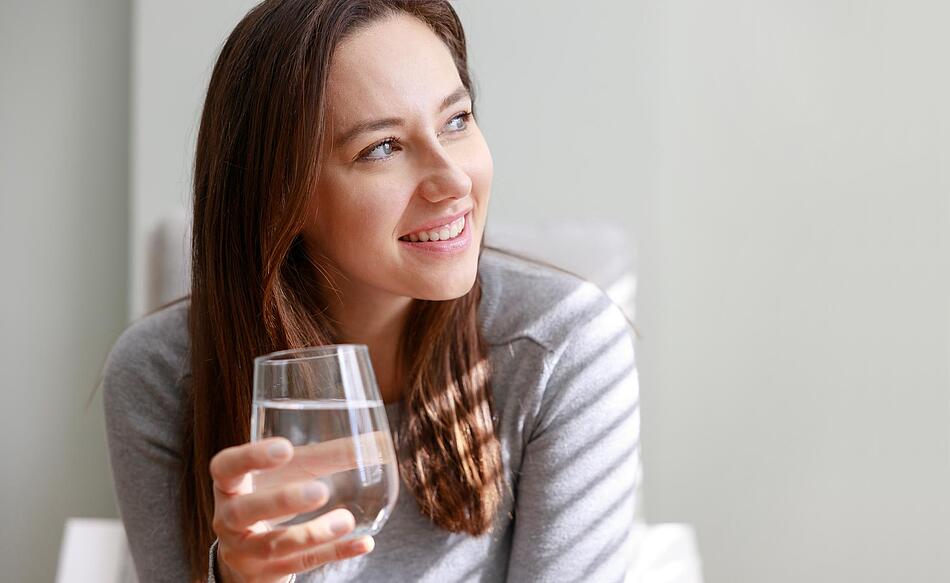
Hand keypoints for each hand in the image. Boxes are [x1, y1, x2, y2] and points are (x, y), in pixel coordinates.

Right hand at [210, 437, 374, 582]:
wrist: (249, 551)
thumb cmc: (273, 495)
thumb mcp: (291, 474)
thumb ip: (327, 457)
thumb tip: (378, 441)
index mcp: (230, 485)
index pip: (226, 467)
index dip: (250, 457)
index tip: (285, 448)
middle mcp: (228, 519)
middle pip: (245, 511)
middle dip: (282, 501)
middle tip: (320, 492)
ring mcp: (243, 552)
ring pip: (274, 546)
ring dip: (313, 534)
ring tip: (346, 520)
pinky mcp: (264, 575)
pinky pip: (301, 565)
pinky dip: (334, 553)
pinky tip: (362, 543)